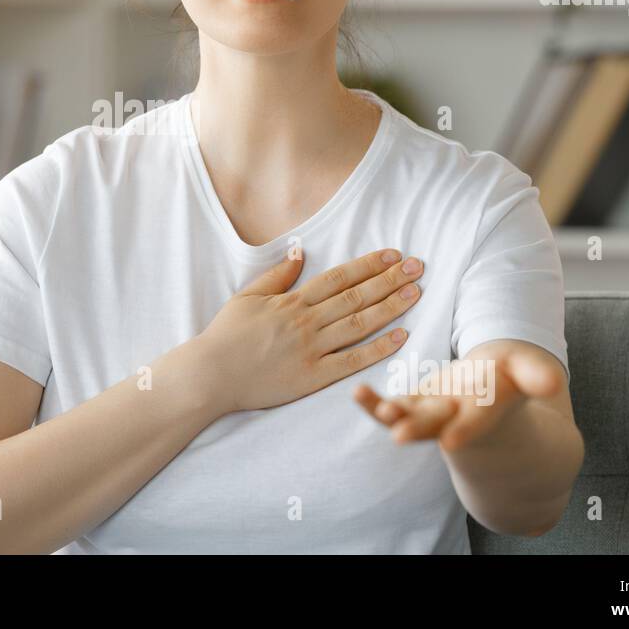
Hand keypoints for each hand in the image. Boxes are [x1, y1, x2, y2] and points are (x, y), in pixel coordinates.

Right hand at [194, 246, 425, 414]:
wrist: (211, 374)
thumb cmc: (226, 336)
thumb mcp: (246, 297)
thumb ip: (277, 275)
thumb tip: (300, 251)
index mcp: (292, 301)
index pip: (339, 277)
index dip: (368, 264)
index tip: (393, 254)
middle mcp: (306, 321)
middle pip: (356, 296)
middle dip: (389, 280)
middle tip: (418, 267)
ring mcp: (311, 348)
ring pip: (359, 323)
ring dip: (390, 307)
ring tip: (416, 293)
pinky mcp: (313, 376)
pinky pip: (352, 360)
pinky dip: (378, 348)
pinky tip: (401, 336)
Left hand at [353, 345, 563, 452]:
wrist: (489, 403)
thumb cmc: (507, 383)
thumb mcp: (526, 375)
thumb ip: (535, 375)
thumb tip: (553, 380)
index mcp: (486, 411)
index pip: (477, 423)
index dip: (466, 430)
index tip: (451, 440)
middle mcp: (454, 417)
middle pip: (436, 424)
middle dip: (420, 428)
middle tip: (400, 435)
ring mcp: (429, 414)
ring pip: (408, 420)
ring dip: (392, 417)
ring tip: (380, 409)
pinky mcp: (411, 407)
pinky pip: (388, 408)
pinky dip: (372, 403)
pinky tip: (357, 392)